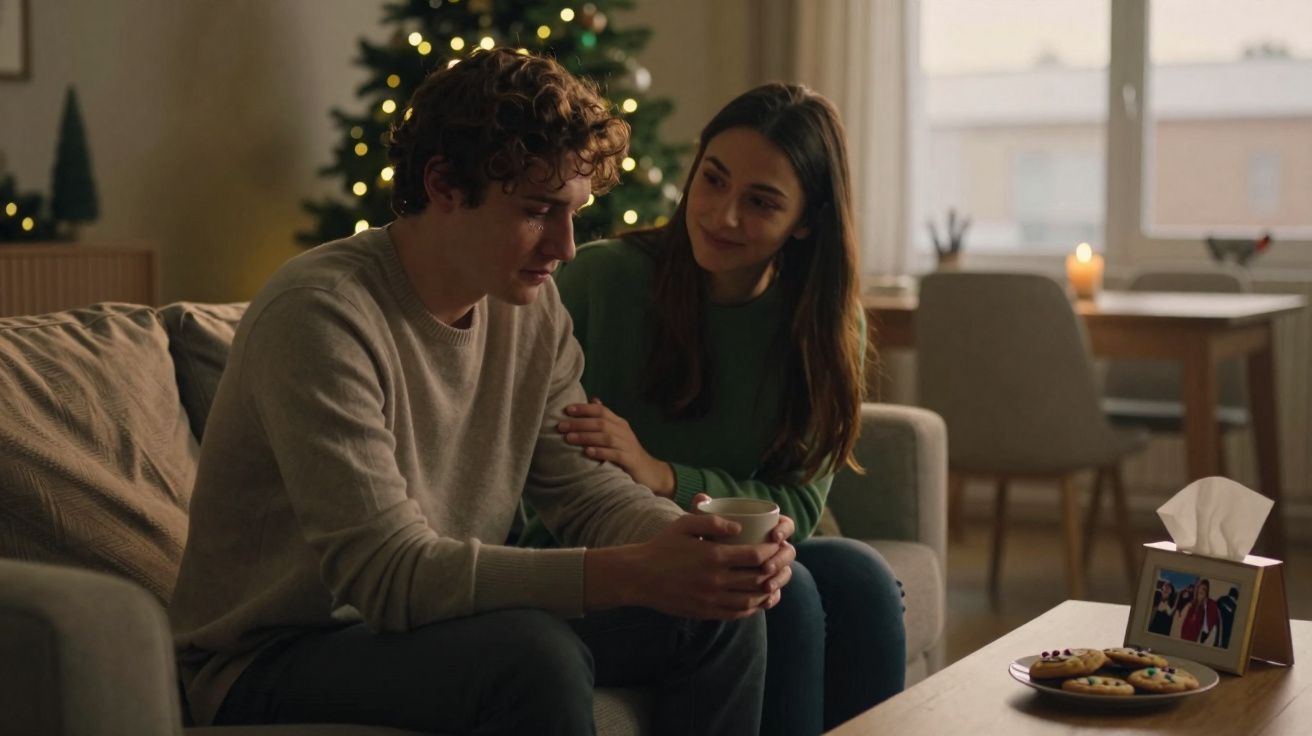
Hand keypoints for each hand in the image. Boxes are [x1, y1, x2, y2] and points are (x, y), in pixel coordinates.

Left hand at [559, 397, 674, 496]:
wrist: (650, 472)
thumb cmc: (627, 453)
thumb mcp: (617, 434)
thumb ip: (605, 419)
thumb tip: (593, 400)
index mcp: (619, 423)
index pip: (601, 411)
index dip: (584, 409)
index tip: (567, 410)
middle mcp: (624, 431)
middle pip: (601, 422)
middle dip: (579, 423)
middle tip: (561, 426)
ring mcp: (628, 445)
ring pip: (606, 437)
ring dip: (586, 437)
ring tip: (569, 439)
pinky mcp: (630, 460)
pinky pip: (615, 454)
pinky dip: (601, 452)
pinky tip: (588, 453)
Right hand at [584, 510, 793, 619]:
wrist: (639, 576)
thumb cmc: (662, 546)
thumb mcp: (685, 524)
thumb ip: (713, 521)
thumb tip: (740, 527)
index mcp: (714, 556)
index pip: (756, 556)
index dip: (772, 551)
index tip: (777, 545)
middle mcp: (716, 580)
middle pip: (758, 579)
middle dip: (775, 571)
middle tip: (782, 564)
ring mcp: (711, 599)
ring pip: (751, 600)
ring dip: (767, 592)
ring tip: (774, 583)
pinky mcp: (705, 612)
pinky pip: (736, 613)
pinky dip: (751, 608)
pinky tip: (756, 601)